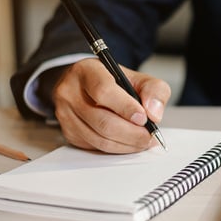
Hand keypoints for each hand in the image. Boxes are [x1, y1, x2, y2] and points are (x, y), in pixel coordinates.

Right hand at [51, 58, 170, 152]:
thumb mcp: (137, 77)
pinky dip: (117, 148)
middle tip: (150, 136)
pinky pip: (96, 147)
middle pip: (103, 121)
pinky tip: (129, 143)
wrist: (86, 87)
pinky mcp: (69, 133)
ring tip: (143, 141)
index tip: (144, 118)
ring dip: (127, 144)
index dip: (126, 108)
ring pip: (100, 139)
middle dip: (132, 133)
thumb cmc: (112, 81)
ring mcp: (66, 114)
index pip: (103, 91)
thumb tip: (154, 114)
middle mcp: (70, 92)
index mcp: (87, 71)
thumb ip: (153, 90)